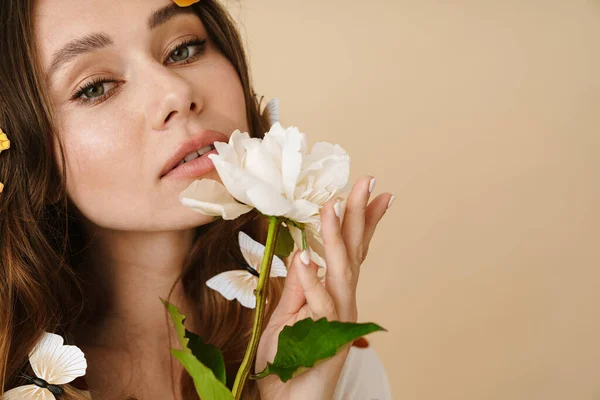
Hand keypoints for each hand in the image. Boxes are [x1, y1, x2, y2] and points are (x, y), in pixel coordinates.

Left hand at [254, 176, 392, 399]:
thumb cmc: (288, 360)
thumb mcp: (288, 315)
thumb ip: (299, 286)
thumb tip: (305, 252)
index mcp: (334, 293)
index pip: (352, 250)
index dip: (362, 221)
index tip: (373, 191)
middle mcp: (342, 302)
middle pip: (354, 253)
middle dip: (358, 216)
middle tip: (365, 181)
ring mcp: (338, 321)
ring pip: (340, 273)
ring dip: (335, 239)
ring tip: (330, 207)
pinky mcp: (326, 340)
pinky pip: (318, 307)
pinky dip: (311, 282)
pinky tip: (306, 257)